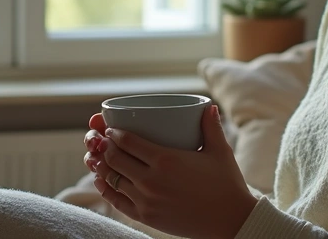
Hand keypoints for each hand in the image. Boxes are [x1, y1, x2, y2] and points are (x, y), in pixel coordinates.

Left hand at [81, 105, 257, 238]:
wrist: (231, 221)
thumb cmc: (227, 184)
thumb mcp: (220, 151)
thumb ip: (211, 127)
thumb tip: (209, 106)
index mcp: (166, 159)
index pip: (127, 141)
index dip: (113, 132)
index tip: (110, 128)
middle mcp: (151, 180)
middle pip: (114, 158)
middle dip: (102, 146)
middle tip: (100, 139)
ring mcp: (146, 200)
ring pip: (111, 179)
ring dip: (100, 165)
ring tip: (96, 157)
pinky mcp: (146, 216)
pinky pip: (116, 201)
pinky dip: (105, 189)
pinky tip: (101, 180)